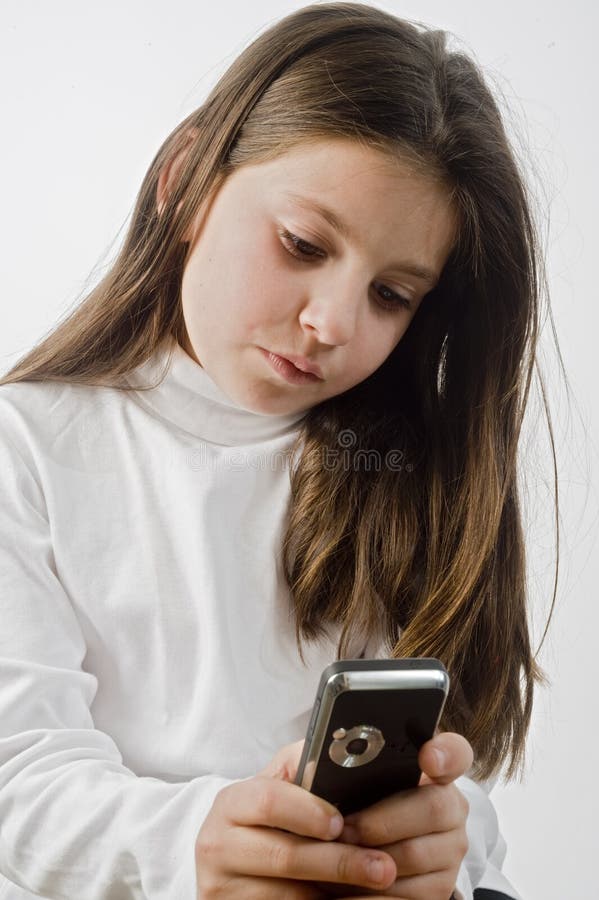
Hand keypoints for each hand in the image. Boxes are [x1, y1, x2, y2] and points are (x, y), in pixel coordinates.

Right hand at [194, 740, 397, 898]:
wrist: (227, 862)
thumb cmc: (263, 817)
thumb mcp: (274, 784)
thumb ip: (303, 764)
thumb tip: (346, 749)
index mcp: (231, 803)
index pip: (268, 801)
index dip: (308, 810)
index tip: (340, 822)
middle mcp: (218, 845)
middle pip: (285, 855)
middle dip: (340, 862)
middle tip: (383, 866)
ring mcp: (224, 885)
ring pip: (289, 895)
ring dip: (336, 892)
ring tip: (374, 888)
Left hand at [316, 732, 471, 898]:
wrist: (361, 846)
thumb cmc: (352, 800)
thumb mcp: (347, 773)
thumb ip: (343, 759)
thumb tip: (323, 763)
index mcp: (435, 768)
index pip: (455, 753)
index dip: (445, 753)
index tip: (427, 757)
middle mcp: (451, 806)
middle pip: (433, 808)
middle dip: (381, 821)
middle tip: (343, 829)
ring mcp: (451, 848)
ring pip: (416, 854)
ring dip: (371, 858)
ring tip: (337, 855)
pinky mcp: (442, 886)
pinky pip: (410, 892)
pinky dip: (374, 889)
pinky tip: (350, 881)